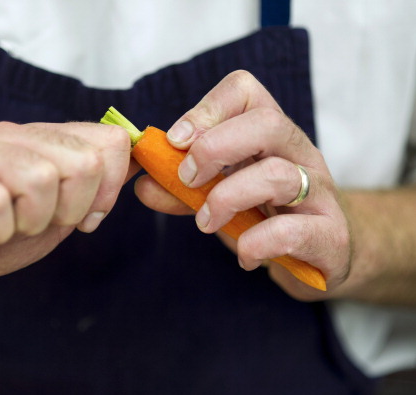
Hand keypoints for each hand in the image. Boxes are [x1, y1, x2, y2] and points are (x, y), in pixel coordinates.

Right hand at [0, 121, 133, 289]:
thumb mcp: (56, 211)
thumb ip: (92, 187)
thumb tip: (137, 163)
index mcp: (45, 140)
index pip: (109, 139)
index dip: (109, 187)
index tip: (88, 215)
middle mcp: (14, 135)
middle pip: (83, 162)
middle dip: (70, 209)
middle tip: (38, 222)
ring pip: (39, 179)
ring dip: (30, 221)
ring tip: (8, 225)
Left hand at [135, 70, 350, 299]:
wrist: (322, 253)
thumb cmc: (266, 214)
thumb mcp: (220, 194)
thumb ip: (180, 189)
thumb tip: (143, 185)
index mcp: (268, 134)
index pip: (245, 90)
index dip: (206, 109)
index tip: (176, 140)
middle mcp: (298, 152)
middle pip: (266, 123)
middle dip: (214, 148)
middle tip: (188, 179)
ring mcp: (319, 191)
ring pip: (278, 174)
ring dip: (228, 198)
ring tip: (205, 222)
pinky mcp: (330, 234)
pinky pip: (294, 231)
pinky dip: (257, 244)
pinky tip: (245, 255)